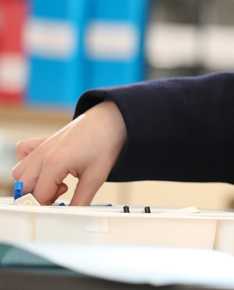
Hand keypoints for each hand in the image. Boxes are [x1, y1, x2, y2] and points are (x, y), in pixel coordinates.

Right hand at [12, 101, 126, 205]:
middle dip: (39, 197)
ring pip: (20, 173)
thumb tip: (72, 214)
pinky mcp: (43, 141)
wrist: (112, 120)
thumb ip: (81, 199)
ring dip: (32, 183)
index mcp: (54, 163)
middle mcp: (42, 154)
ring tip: (58, 182)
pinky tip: (46, 168)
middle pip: (24, 186)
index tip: (59, 209)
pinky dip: (28, 164)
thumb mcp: (97, 177)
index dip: (47, 207)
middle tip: (62, 196)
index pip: (38, 196)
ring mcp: (40, 146)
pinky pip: (22, 153)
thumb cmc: (106, 143)